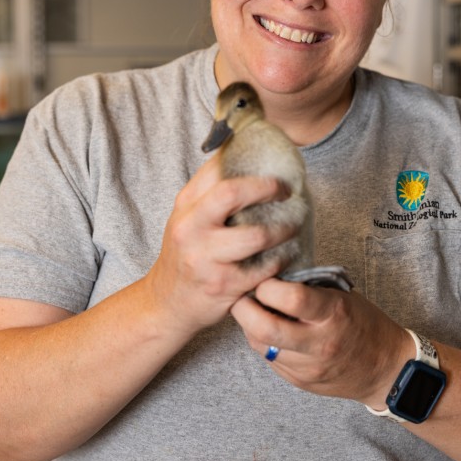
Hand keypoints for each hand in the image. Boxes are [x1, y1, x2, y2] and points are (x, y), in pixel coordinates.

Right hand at [144, 154, 297, 335]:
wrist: (165, 304)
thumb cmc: (184, 255)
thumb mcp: (187, 219)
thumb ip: (210, 192)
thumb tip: (243, 157)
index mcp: (186, 206)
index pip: (217, 168)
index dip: (250, 161)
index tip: (274, 167)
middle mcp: (191, 228)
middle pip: (233, 193)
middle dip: (268, 188)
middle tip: (288, 191)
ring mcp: (206, 257)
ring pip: (257, 235)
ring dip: (285, 229)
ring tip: (294, 225)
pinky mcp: (223, 284)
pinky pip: (264, 267)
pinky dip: (282, 259)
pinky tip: (287, 254)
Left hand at [230, 279, 411, 405]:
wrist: (386, 370)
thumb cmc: (364, 324)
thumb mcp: (343, 297)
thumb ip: (309, 288)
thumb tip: (273, 275)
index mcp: (333, 314)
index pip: (291, 298)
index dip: (268, 285)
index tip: (265, 279)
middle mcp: (319, 343)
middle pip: (264, 327)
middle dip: (244, 308)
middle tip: (243, 296)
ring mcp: (308, 367)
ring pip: (259, 345)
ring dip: (249, 325)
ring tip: (256, 312)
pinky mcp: (299, 381)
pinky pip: (268, 358)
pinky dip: (262, 342)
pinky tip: (271, 331)